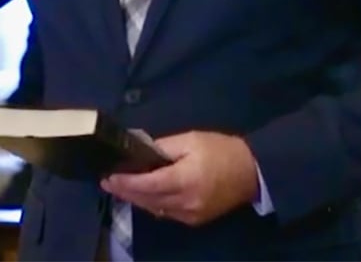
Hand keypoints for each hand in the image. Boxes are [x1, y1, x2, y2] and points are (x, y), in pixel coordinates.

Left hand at [101, 131, 259, 226]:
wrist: (252, 172)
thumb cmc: (221, 150)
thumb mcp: (191, 139)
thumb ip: (163, 147)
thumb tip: (141, 152)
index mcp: (184, 180)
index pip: (146, 185)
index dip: (125, 182)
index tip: (108, 176)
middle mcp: (184, 202)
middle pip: (147, 200)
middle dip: (126, 191)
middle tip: (108, 181)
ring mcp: (189, 215)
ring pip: (155, 209)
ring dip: (137, 199)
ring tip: (122, 187)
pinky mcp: (194, 220)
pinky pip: (166, 213)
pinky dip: (153, 204)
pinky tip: (145, 194)